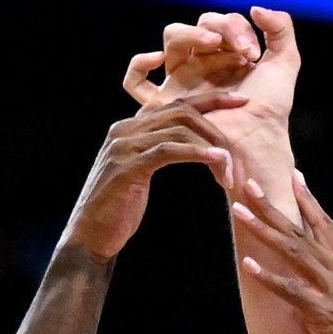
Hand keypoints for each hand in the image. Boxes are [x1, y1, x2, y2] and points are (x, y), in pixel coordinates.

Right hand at [60, 92, 242, 260]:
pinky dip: (198, 153)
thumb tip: (193, 145)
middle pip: (182, 110)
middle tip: (240, 146)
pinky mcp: (127, 166)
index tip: (241, 100)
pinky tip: (217, 161)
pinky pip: (169, 150)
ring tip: (229, 174)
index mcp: (131, 127)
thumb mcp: (142, 170)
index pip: (175, 102)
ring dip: (212, 148)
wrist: (90, 235)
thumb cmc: (120, 207)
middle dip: (217, 123)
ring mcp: (124, 145)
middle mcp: (125, 129)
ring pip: (179, 128)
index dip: (210, 98)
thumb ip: (160, 151)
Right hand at [124, 7, 298, 151]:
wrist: (259, 142)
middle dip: (220, 28)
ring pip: (172, 39)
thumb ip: (280, 29)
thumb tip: (255, 8)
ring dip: (191, 33)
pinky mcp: (166, 105)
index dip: (237, 27)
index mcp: (224, 54)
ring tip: (212, 42)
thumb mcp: (285, 64)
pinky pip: (135, 83)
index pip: (219, 22)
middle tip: (243, 50)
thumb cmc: (271, 110)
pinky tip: (158, 59)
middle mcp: (200, 65)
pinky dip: (139, 66)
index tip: (255, 52)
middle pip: (196, 25)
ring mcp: (182, 82)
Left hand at [231, 166, 332, 333]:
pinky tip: (248, 265)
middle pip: (305, 232)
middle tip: (249, 186)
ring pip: (295, 252)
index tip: (293, 177)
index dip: (309, 202)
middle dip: (274, 207)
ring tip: (240, 213)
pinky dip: (268, 277)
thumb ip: (330, 282)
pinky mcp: (323, 314)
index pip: (328, 227)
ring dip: (264, 230)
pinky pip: (291, 290)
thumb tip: (309, 267)